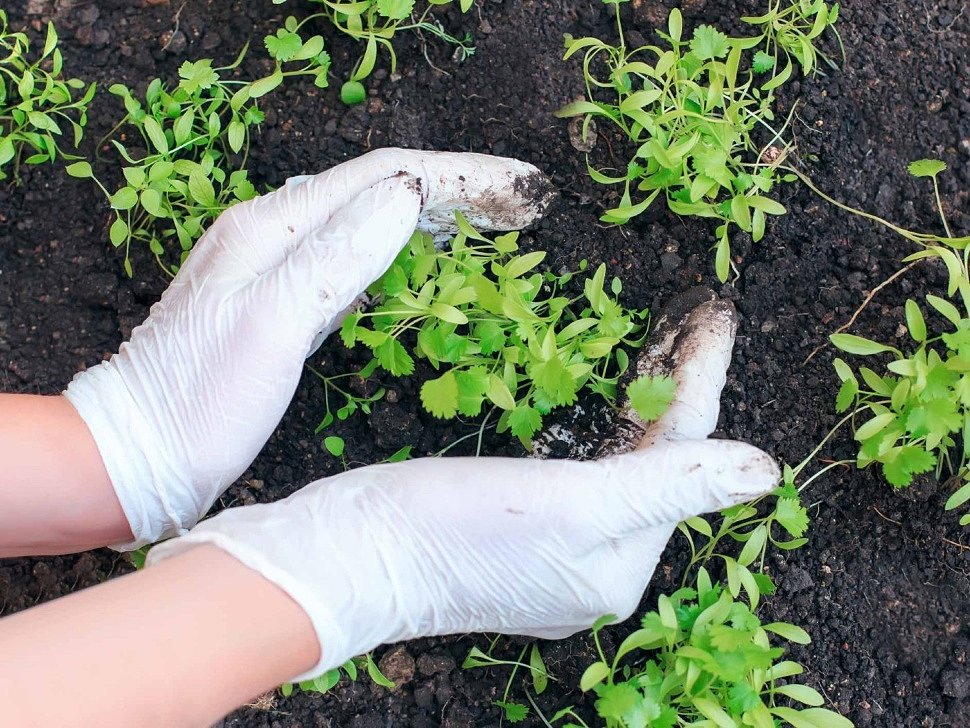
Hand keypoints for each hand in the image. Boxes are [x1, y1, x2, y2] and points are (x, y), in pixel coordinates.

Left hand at [64, 149, 552, 548]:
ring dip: (429, 217)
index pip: (380, 174)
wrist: (137, 451)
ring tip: (486, 223)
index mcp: (271, 225)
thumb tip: (407, 197)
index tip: (517, 186)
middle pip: (377, 189)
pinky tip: (416, 263)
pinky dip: (396, 254)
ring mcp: (273, 267)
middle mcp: (271, 232)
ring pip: (366, 221)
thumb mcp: (273, 322)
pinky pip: (350, 260)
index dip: (456, 175)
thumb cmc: (202, 399)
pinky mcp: (278, 303)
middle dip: (453, 189)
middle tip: (520, 205)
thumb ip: (337, 255)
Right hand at [147, 294, 779, 681]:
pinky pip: (584, 462)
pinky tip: (606, 377)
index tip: (715, 311)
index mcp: (620, 567)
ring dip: (643, 393)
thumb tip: (767, 473)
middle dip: (677, 382)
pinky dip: (601, 416)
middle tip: (694, 309)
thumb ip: (669, 485)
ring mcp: (558, 549)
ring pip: (622, 457)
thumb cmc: (447, 530)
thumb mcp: (568, 504)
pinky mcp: (520, 527)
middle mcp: (598, 565)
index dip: (701, 379)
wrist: (342, 555)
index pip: (682, 456)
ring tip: (664, 328)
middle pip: (658, 458)